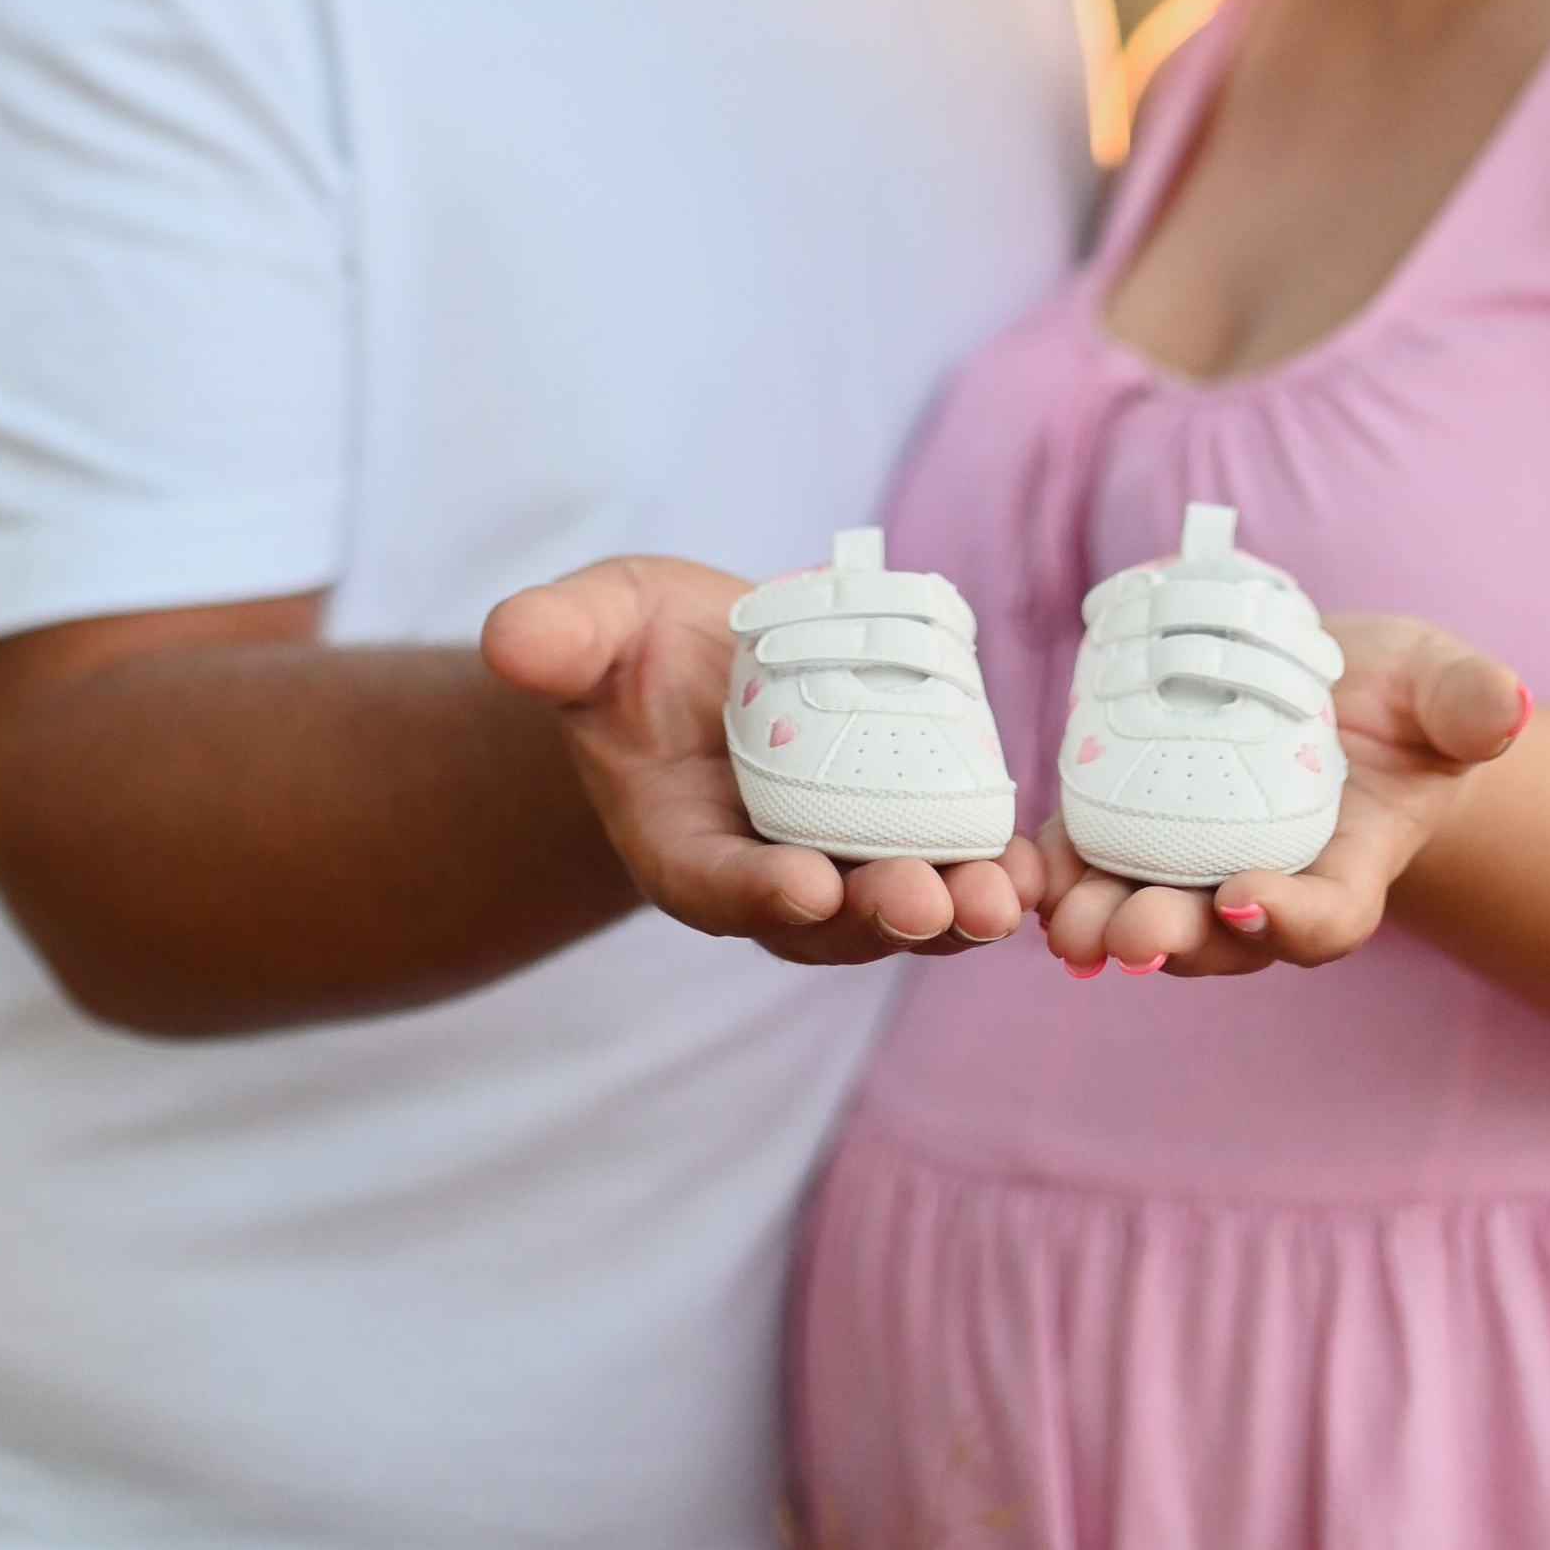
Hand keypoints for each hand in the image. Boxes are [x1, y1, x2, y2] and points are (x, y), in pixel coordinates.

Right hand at [483, 556, 1040, 965]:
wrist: (697, 665)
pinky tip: (1038, 865)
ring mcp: (833, 859)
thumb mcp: (590, 629)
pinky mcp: (893, 829)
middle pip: (822, 919)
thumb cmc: (631, 650)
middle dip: (878, 916)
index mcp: (676, 842)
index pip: (714, 883)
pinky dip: (990, 874)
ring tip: (1005, 897)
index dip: (757, 893)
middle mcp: (759, 872)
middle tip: (929, 902)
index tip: (805, 889)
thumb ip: (556, 638)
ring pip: (895, 907)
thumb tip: (511, 637)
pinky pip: (945, 865)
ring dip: (953, 911)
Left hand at [1038, 611, 1528, 978]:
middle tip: (1132, 931)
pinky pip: (1092, 862)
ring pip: (1148, 913)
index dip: (1289, 921)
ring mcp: (1198, 862)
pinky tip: (1022, 874)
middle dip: (1175, 939)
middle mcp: (1270, 881)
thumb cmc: (1406, 700)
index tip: (1248, 899)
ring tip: (1067, 925)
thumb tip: (1507, 705)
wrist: (1338, 691)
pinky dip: (1057, 877)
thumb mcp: (1445, 689)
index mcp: (1351, 865)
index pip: (1327, 918)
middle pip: (1222, 936)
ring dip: (1103, 926)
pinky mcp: (1137, 824)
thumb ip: (1470, 702)